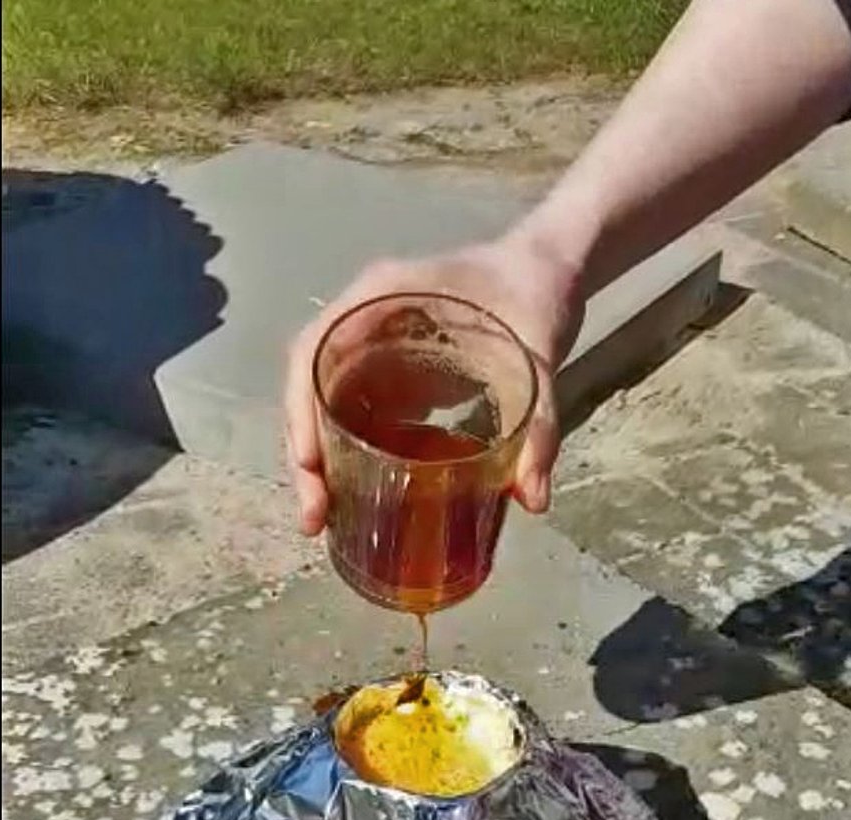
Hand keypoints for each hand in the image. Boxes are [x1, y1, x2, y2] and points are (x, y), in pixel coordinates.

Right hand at [282, 232, 585, 535]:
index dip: (302, 405)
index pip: (317, 347)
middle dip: (305, 452)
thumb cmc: (533, 292)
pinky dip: (351, 455)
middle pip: (310, 384)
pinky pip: (357, 415)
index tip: (311, 462)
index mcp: (383, 295)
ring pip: (326, 404)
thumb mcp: (541, 352)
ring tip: (326, 517)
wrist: (548, 272)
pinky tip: (360, 498)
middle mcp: (366, 319)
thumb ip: (541, 422)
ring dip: (320, 460)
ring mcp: (375, 348)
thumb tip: (534, 500)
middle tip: (316, 515)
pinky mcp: (393, 375)